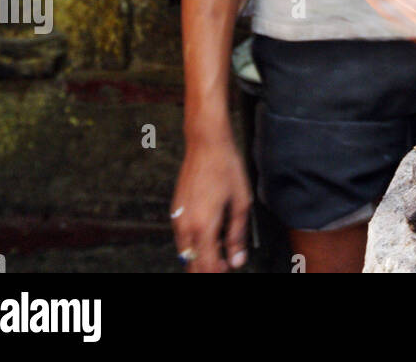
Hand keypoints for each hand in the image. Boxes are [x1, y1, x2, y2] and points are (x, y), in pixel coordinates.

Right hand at [171, 135, 251, 272]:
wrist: (206, 145)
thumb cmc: (226, 169)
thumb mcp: (240, 202)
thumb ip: (237, 235)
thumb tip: (238, 259)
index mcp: (203, 226)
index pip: (207, 265)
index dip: (220, 271)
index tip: (231, 266)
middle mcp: (185, 226)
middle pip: (192, 264)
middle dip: (208, 268)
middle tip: (226, 262)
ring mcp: (177, 219)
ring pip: (185, 253)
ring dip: (201, 256)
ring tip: (221, 246)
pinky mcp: (175, 212)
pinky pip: (182, 238)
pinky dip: (194, 244)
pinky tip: (210, 233)